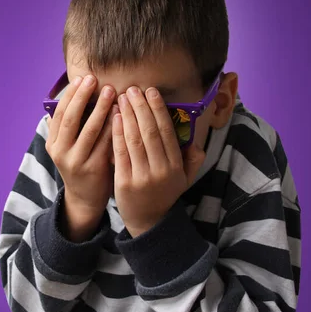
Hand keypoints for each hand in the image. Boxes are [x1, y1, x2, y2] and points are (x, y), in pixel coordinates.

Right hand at [46, 74, 117, 218]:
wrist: (85, 198)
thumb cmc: (81, 165)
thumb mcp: (67, 147)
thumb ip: (67, 127)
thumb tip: (68, 96)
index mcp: (52, 143)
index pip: (59, 114)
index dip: (70, 95)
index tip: (81, 79)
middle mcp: (60, 152)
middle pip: (71, 119)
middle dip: (83, 97)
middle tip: (94, 80)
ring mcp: (76, 162)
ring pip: (89, 130)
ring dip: (100, 109)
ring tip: (111, 92)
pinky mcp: (94, 169)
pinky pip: (105, 143)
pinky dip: (112, 126)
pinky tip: (121, 113)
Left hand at [112, 86, 204, 236]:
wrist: (148, 222)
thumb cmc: (165, 194)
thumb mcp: (185, 179)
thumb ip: (193, 161)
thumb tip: (197, 143)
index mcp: (176, 166)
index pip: (166, 131)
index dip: (158, 109)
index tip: (151, 92)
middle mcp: (161, 170)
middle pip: (150, 132)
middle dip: (141, 107)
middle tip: (133, 89)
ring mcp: (142, 176)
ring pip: (135, 139)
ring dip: (128, 115)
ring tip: (121, 98)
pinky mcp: (125, 182)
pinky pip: (120, 153)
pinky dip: (117, 133)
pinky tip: (114, 118)